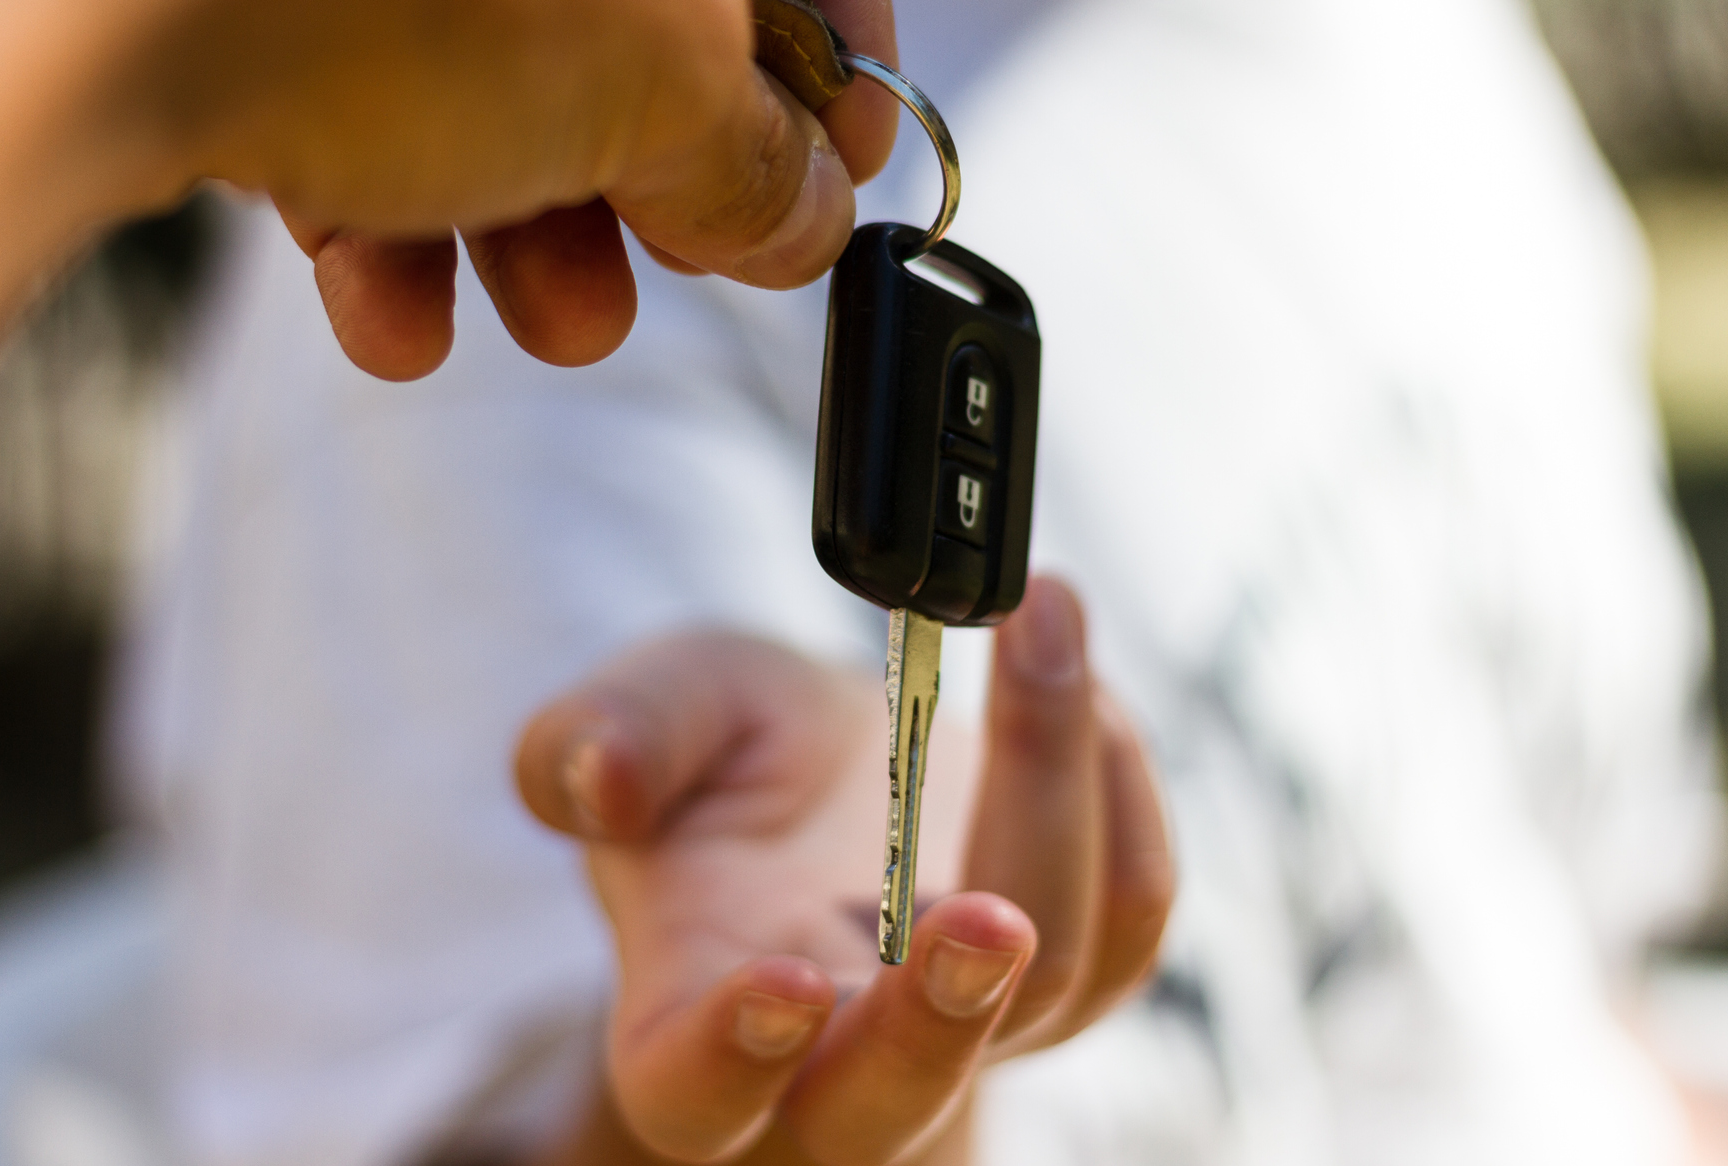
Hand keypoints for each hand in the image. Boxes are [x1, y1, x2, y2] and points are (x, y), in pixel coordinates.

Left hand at [133, 0, 895, 376]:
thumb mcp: (665, 69)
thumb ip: (762, 149)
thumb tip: (802, 212)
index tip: (840, 131)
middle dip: (659, 146)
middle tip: (686, 250)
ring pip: (468, 23)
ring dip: (530, 206)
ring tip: (549, 316)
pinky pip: (328, 50)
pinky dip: (379, 191)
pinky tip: (389, 311)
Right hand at [516, 578, 1173, 1164]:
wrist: (826, 767)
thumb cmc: (721, 753)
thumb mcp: (650, 706)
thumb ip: (601, 735)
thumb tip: (599, 772)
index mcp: (691, 1005)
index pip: (698, 1088)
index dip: (733, 1054)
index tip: (779, 980)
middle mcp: (834, 1048)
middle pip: (893, 1102)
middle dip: (941, 1018)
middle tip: (984, 919)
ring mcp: (967, 1027)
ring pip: (1048, 984)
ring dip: (1056, 797)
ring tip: (1040, 625)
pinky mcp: (1069, 978)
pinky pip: (1129, 921)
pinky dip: (1122, 792)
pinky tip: (1080, 687)